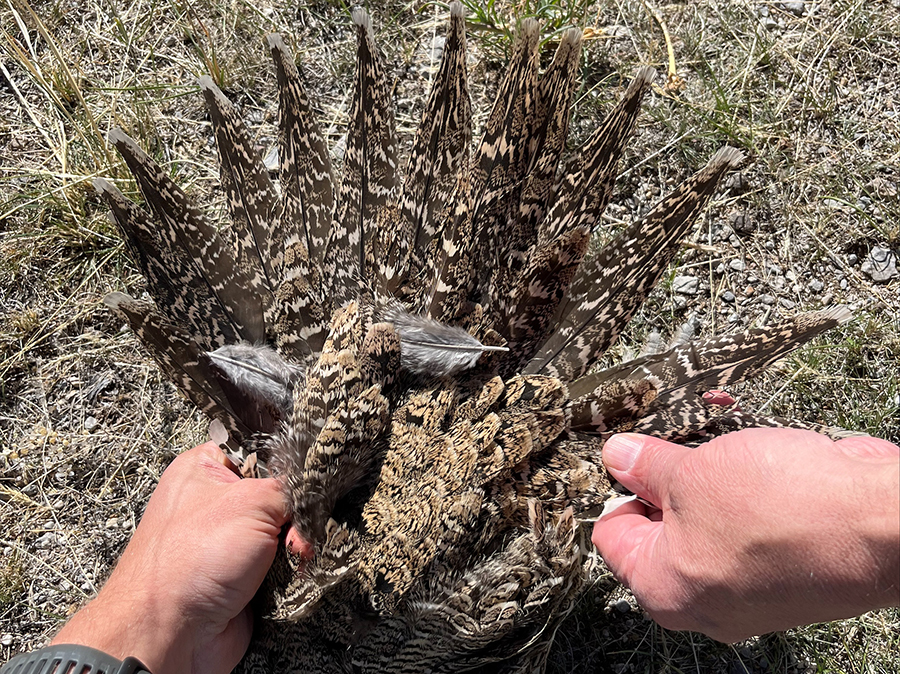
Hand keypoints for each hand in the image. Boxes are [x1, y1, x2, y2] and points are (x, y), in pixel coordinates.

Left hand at [52, 443, 289, 672]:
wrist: (171, 635)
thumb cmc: (187, 563)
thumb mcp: (250, 502)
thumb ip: (290, 487)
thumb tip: (312, 491)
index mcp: (204, 470)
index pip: (258, 448)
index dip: (286, 459)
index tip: (307, 473)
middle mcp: (215, 502)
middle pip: (277, 492)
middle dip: (294, 509)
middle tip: (296, 520)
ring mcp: (229, 540)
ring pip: (283, 529)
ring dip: (295, 542)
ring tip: (293, 551)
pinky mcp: (243, 574)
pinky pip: (281, 562)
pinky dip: (292, 567)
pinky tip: (292, 569)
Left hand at [592, 428, 899, 642]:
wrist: (883, 524)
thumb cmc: (784, 508)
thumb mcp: (693, 474)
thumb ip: (646, 467)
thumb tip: (617, 457)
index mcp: (664, 589)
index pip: (612, 536)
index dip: (618, 488)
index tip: (632, 454)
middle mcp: (702, 601)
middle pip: (659, 530)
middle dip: (665, 480)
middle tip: (677, 442)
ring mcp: (745, 590)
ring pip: (705, 522)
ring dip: (707, 479)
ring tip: (721, 445)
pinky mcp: (781, 571)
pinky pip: (745, 526)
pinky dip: (744, 492)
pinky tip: (756, 460)